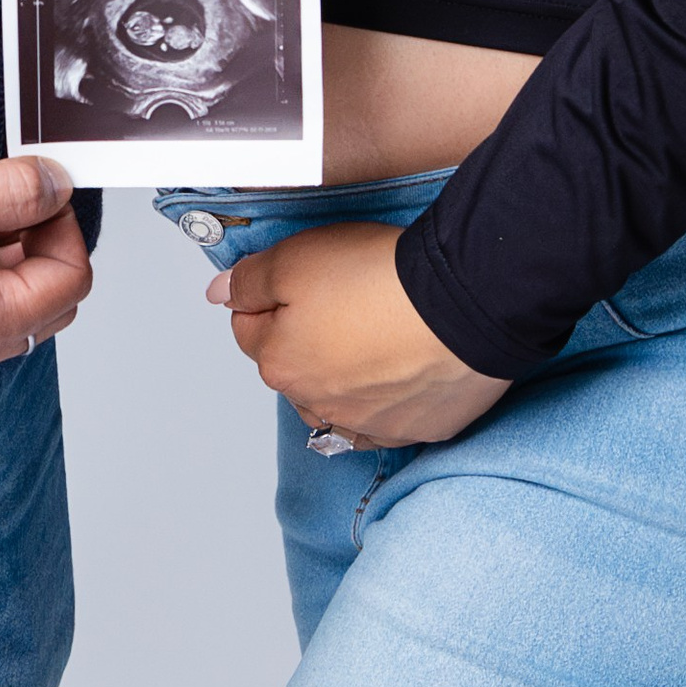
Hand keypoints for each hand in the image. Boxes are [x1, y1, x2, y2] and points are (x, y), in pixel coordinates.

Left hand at [208, 224, 508, 447]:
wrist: (463, 304)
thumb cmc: (381, 279)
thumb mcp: (295, 257)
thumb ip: (249, 279)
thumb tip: (221, 293)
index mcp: (280, 364)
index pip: (250, 329)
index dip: (270, 296)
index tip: (300, 278)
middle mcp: (318, 405)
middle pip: (296, 366)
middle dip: (307, 337)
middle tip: (346, 297)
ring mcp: (370, 422)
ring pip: (340, 397)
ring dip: (348, 372)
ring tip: (378, 332)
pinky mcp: (417, 428)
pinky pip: (391, 416)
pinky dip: (392, 396)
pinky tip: (406, 367)